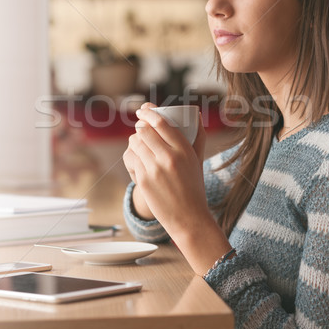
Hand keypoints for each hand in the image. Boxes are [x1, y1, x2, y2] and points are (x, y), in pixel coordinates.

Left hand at [123, 103, 231, 275]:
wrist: (188, 218)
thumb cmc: (194, 187)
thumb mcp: (198, 160)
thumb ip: (198, 136)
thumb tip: (195, 113)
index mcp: (184, 150)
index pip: (161, 123)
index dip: (149, 112)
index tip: (143, 110)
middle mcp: (169, 157)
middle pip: (144, 131)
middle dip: (140, 127)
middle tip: (141, 127)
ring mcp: (154, 169)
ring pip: (135, 144)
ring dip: (135, 141)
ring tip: (140, 145)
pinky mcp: (143, 180)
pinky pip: (130, 159)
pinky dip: (132, 157)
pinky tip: (138, 161)